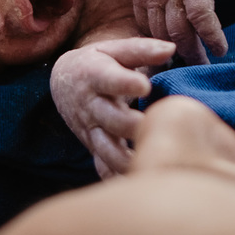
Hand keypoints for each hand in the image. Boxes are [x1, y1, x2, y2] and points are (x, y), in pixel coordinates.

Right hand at [50, 37, 175, 176]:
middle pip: (108, 118)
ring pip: (104, 148)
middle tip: (152, 128)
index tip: (144, 86)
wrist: (63, 83)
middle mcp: (90, 105)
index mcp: (94, 75)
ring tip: (149, 164)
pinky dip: (116, 178)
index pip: (108, 79)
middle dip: (129, 126)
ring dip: (124, 159)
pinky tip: (136, 185)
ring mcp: (90, 129)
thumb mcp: (113, 50)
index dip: (124, 83)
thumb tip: (171, 48)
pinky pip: (102, 166)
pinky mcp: (93, 147)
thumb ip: (141, 49)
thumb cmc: (97, 63)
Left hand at [133, 0, 225, 64]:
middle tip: (183, 76)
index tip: (162, 65)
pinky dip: (211, 35)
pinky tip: (221, 50)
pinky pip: (202, 16)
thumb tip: (163, 18)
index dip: (155, 48)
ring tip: (202, 69)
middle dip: (171, 58)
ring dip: (192, 54)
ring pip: (180, 31)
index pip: (146, 30)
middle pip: (161, 36)